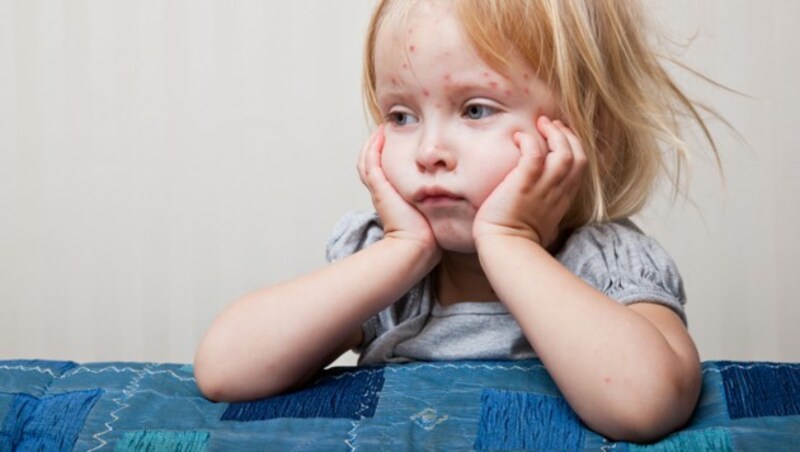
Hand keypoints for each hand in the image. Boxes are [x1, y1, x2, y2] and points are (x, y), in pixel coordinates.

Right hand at [358, 126, 440, 254]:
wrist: (418, 247)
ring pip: (367, 159)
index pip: (384, 170)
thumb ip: (439, 199)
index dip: (387, 155)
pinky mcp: (379, 187)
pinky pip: (371, 161)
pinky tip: (382, 133)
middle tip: (387, 129)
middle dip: (377, 145)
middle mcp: (383, 191)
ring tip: (384, 128)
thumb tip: (458, 190)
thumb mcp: (434, 211)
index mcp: (393, 197)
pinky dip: (374, 146)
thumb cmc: (429, 234)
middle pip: (371, 162)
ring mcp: (379, 188)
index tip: (400, 140)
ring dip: (374, 142)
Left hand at [473, 116, 586, 248]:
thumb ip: (547, 209)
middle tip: (552, 124)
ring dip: (554, 133)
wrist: (506, 248)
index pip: (580, 166)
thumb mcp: (544, 224)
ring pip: (563, 152)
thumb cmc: (519, 240)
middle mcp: (558, 191)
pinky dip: (529, 141)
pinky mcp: (524, 184)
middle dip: (568, 135)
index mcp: (564, 199)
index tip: (562, 137)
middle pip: (578, 156)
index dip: (574, 147)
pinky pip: (534, 154)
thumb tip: (544, 211)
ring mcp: (543, 187)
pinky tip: (518, 137)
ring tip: (541, 123)